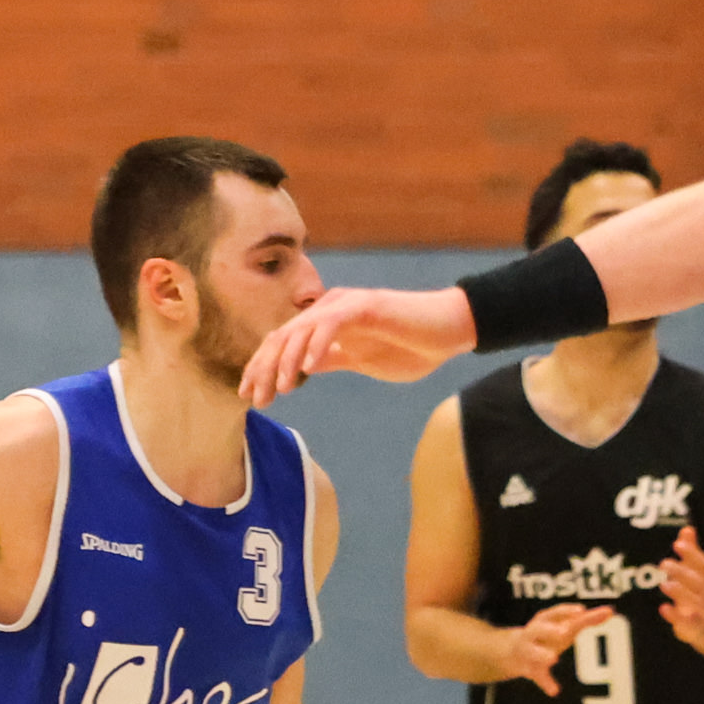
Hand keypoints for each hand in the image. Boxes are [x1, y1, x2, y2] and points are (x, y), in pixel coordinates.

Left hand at [239, 284, 476, 406]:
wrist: (451, 329)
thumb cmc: (413, 345)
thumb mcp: (363, 360)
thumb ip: (333, 359)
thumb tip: (302, 369)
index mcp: (326, 322)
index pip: (283, 343)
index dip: (262, 368)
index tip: (251, 396)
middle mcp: (328, 308)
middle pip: (282, 336)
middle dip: (263, 368)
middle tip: (256, 399)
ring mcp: (345, 305)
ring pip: (300, 330)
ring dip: (285, 361)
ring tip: (281, 388)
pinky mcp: (364, 307)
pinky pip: (330, 325)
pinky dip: (316, 346)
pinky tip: (307, 369)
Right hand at [503, 601, 603, 694]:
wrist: (512, 651)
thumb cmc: (547, 635)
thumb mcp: (564, 626)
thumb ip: (587, 620)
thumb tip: (611, 612)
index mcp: (544, 620)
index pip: (555, 613)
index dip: (567, 611)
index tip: (581, 610)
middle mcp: (534, 633)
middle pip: (539, 629)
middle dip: (550, 630)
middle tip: (564, 632)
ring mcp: (529, 650)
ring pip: (533, 652)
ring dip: (542, 654)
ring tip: (553, 658)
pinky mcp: (529, 668)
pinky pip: (537, 675)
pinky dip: (545, 682)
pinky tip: (554, 690)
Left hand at [656, 527, 703, 654]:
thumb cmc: (702, 597)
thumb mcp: (698, 574)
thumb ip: (691, 553)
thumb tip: (687, 529)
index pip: (703, 564)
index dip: (692, 554)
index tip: (678, 544)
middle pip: (698, 581)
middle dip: (682, 572)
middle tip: (663, 563)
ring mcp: (703, 611)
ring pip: (695, 601)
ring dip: (680, 591)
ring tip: (664, 583)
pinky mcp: (695, 627)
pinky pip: (687, 622)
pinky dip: (676, 615)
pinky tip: (664, 608)